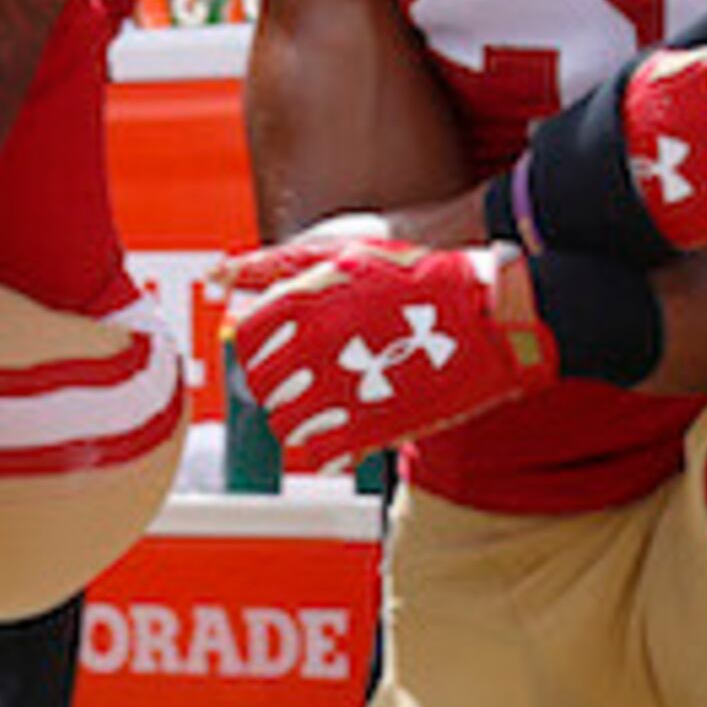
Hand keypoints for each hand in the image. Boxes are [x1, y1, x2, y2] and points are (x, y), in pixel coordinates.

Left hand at [219, 236, 550, 470]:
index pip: (249, 338)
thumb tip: (217, 274)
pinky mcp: (373, 426)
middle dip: (276, 390)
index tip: (277, 355)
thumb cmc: (416, 275)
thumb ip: (276, 265)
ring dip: (297, 425)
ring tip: (321, 417)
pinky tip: (341, 441)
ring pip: (286, 424)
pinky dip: (324, 452)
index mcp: (305, 300)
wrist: (490, 312)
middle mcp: (315, 343)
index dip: (259, 351)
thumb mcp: (345, 253)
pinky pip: (321, 453)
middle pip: (263, 384)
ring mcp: (343, 387)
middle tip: (299, 389)